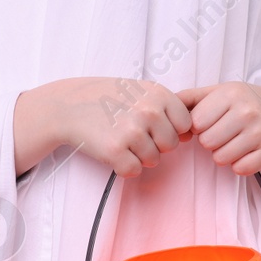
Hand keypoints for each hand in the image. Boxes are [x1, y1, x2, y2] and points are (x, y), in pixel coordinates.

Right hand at [14, 77, 192, 176]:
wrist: (69, 104)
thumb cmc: (109, 97)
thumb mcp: (141, 90)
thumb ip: (167, 107)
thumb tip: (192, 134)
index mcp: (159, 94)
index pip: (185, 125)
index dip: (170, 128)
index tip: (151, 123)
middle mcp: (148, 111)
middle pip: (171, 145)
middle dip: (155, 144)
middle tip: (132, 132)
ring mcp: (132, 131)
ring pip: (153, 160)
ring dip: (138, 155)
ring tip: (120, 137)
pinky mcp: (115, 151)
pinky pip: (133, 171)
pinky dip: (123, 166)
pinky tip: (111, 149)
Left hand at [177, 82, 260, 186]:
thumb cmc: (239, 102)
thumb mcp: (215, 92)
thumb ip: (187, 98)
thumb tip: (163, 108)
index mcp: (231, 94)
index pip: (196, 123)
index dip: (197, 126)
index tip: (208, 122)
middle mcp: (248, 112)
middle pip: (207, 142)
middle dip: (209, 141)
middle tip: (220, 133)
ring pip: (221, 158)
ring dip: (222, 154)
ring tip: (231, 141)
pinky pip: (241, 169)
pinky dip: (238, 164)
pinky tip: (243, 152)